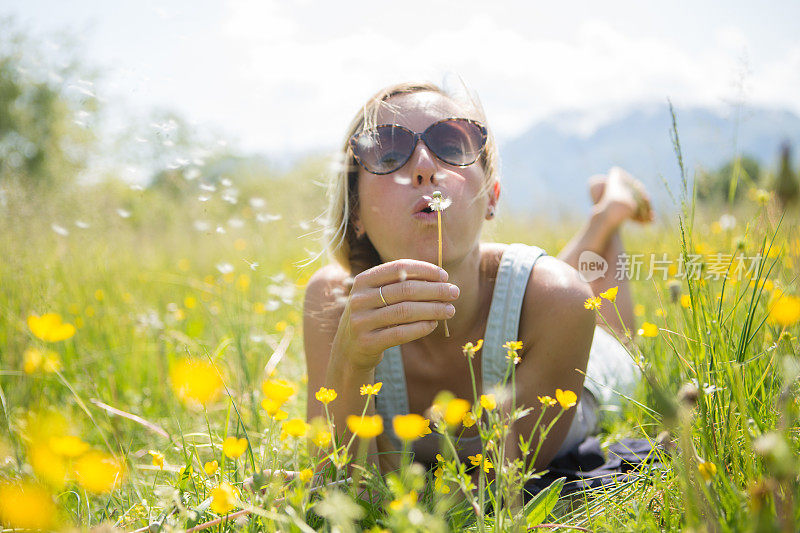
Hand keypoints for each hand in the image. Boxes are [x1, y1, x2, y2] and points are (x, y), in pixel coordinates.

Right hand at [332, 259, 458, 369]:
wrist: (349, 348)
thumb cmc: (374, 315)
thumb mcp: (379, 295)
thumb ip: (402, 284)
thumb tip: (441, 280)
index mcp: (364, 280)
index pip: (398, 267)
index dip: (424, 270)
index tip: (445, 275)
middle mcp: (359, 298)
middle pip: (405, 290)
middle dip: (435, 290)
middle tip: (454, 292)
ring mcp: (361, 321)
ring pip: (405, 312)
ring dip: (433, 309)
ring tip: (450, 310)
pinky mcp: (367, 342)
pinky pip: (400, 333)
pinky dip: (421, 328)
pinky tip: (434, 325)